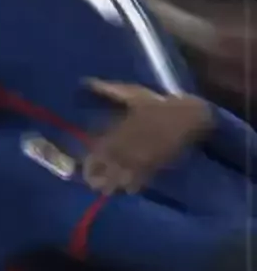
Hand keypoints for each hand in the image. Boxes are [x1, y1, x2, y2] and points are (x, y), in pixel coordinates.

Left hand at [83, 79, 212, 193]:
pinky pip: (138, 184)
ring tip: (108, 188)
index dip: (88, 165)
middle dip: (97, 180)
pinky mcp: (152, 168)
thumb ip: (108, 90)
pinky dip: (131, 187)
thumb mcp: (131, 94)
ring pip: (119, 182)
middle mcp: (124, 152)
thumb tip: (87, 82)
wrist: (186, 116)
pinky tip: (128, 188)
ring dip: (112, 186)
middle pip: (105, 173)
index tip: (84, 168)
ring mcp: (138, 162)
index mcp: (116, 135)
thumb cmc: (156, 103)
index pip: (96, 156)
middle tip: (94, 183)